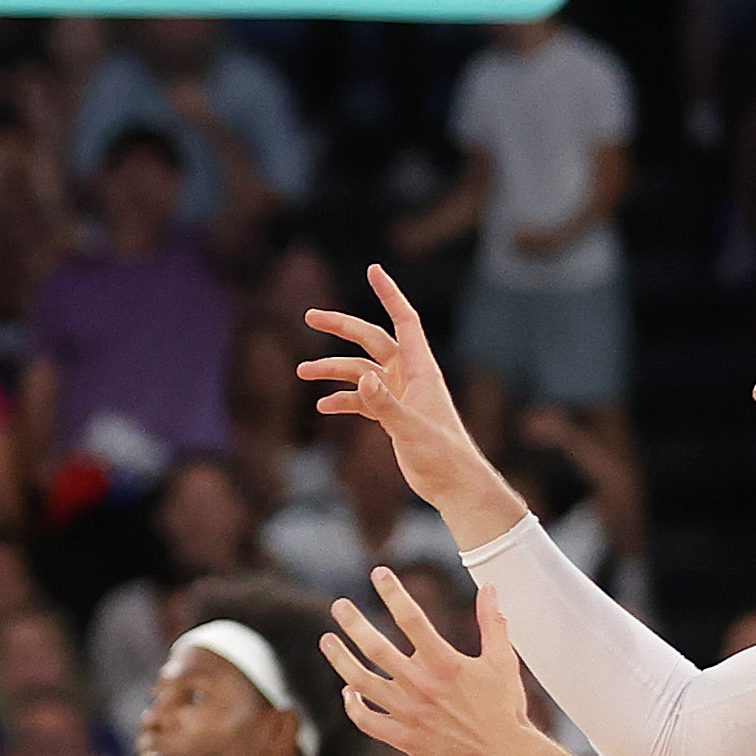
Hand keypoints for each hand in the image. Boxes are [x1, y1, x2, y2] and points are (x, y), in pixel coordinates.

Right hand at [300, 266, 506, 518]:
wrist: (454, 485)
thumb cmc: (442, 455)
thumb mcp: (410, 429)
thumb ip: (384, 404)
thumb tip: (361, 379)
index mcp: (421, 370)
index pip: (404, 321)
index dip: (388, 294)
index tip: (372, 270)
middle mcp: (410, 376)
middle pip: (371, 340)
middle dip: (341, 327)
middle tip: (309, 316)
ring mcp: (400, 395)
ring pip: (360, 371)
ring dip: (332, 370)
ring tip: (301, 371)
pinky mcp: (393, 415)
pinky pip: (362, 399)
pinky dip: (342, 400)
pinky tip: (323, 407)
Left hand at [323, 572, 544, 755]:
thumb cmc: (504, 710)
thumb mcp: (503, 662)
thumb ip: (493, 624)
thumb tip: (490, 589)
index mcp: (444, 663)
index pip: (411, 619)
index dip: (393, 593)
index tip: (378, 573)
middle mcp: (420, 685)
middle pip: (375, 647)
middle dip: (353, 623)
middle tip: (338, 606)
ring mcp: (407, 712)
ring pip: (361, 681)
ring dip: (340, 659)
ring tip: (327, 641)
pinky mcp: (402, 738)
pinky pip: (366, 720)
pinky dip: (352, 706)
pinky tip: (347, 691)